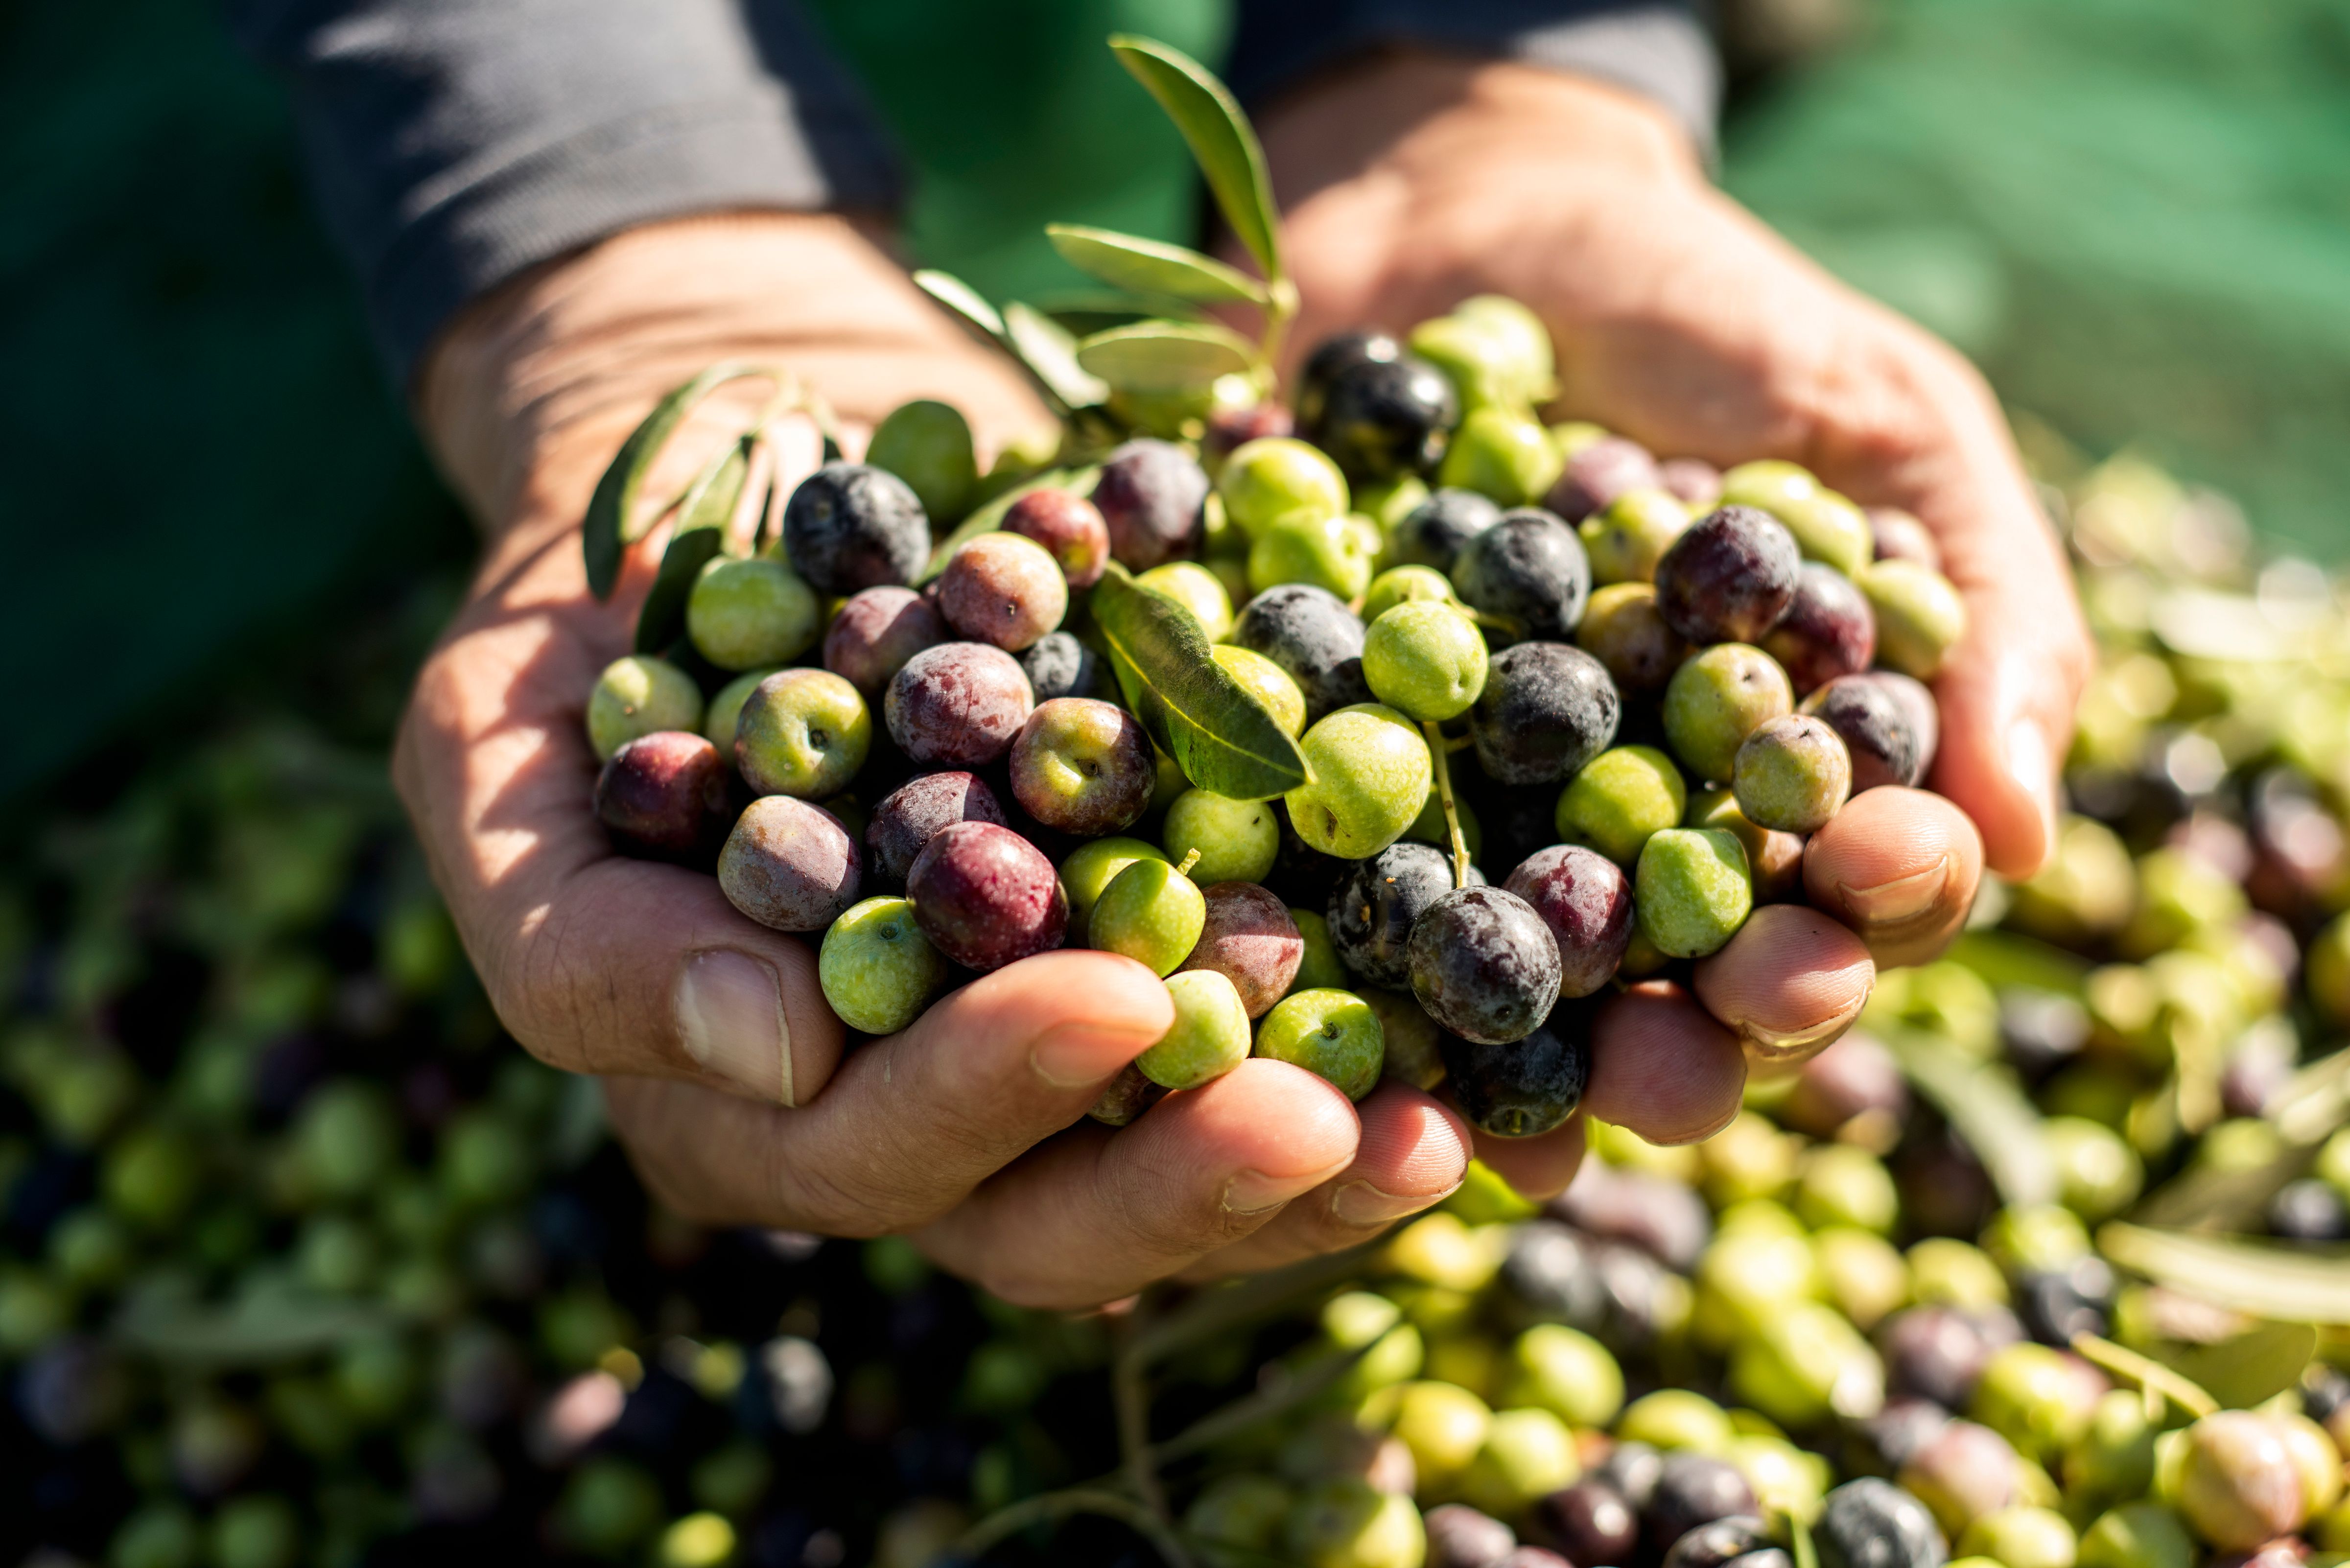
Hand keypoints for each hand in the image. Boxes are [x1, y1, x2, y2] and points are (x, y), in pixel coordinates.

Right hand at [397, 213, 1738, 1309]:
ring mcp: (1037, 1040)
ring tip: (1454, 1121)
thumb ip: (576, 920)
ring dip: (1318, 1155)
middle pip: (1044, 1213)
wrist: (755, 454)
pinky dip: (1375, 1036)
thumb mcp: (487, 741)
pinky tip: (1487, 1022)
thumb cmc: (595, 607)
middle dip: (1185, 1175)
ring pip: (1177, 1162)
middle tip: (1336, 1123)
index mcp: (740, 1081)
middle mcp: (900, 1102)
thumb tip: (763, 1052)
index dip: (981, 1098)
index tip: (1111, 1000)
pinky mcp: (1155, 946)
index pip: (858, 1147)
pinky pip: (1268, 1035)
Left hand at [1256, 56, 2087, 1072]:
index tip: (1860, 893)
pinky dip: (1310, 966)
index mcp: (1774, 788)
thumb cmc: (1705, 316)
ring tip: (1506, 1122)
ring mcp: (1463, 828)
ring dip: (1508, 1071)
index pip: (1842, 902)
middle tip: (1680, 1059)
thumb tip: (2024, 832)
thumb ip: (1974, 601)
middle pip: (1674, 996)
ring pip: (1500, 999)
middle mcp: (1624, 842)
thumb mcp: (1875, 417)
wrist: (1464, 218)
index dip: (1861, 921)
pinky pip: (1314, 906)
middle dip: (1690, 1044)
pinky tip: (1313, 1028)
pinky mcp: (1309, 787)